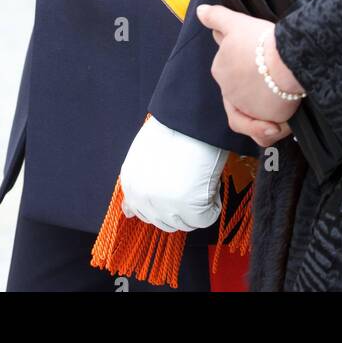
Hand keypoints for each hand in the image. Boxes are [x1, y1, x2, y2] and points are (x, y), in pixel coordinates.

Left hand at [119, 116, 228, 232]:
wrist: (192, 118)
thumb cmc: (173, 128)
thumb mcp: (143, 155)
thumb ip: (137, 185)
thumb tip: (127, 213)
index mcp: (131, 185)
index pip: (143, 213)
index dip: (163, 202)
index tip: (175, 189)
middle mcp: (144, 199)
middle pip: (165, 222)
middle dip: (179, 208)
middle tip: (191, 182)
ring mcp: (166, 205)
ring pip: (185, 224)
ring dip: (196, 207)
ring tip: (200, 179)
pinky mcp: (191, 207)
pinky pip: (206, 218)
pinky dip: (213, 203)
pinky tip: (210, 182)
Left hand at [196, 5, 305, 134]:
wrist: (286, 60)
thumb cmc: (261, 41)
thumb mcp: (237, 23)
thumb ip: (218, 17)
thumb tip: (200, 11)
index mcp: (220, 70)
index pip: (230, 72)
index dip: (247, 67)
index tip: (262, 61)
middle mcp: (229, 93)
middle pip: (242, 95)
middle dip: (257, 89)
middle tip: (275, 78)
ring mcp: (246, 110)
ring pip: (253, 115)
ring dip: (265, 112)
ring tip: (279, 100)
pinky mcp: (264, 124)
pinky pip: (263, 134)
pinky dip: (269, 131)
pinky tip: (277, 124)